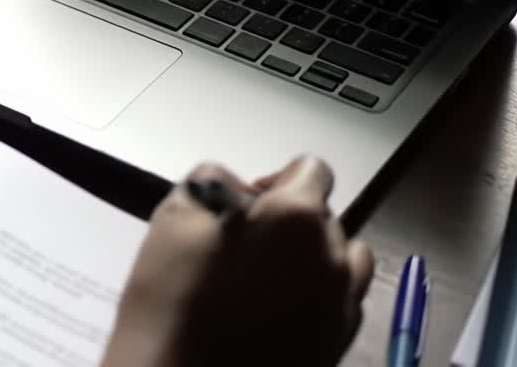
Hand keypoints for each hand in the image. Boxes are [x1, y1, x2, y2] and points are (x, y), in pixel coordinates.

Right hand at [101, 157, 373, 366]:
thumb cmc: (173, 307)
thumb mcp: (172, 221)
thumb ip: (212, 182)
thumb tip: (236, 187)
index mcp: (296, 219)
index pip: (311, 169)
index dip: (274, 179)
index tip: (242, 204)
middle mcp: (334, 259)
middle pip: (325, 216)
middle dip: (288, 222)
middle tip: (239, 246)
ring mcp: (342, 308)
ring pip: (344, 261)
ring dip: (312, 258)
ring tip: (266, 280)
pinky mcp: (339, 346)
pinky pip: (340, 303)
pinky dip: (315, 298)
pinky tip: (272, 315)